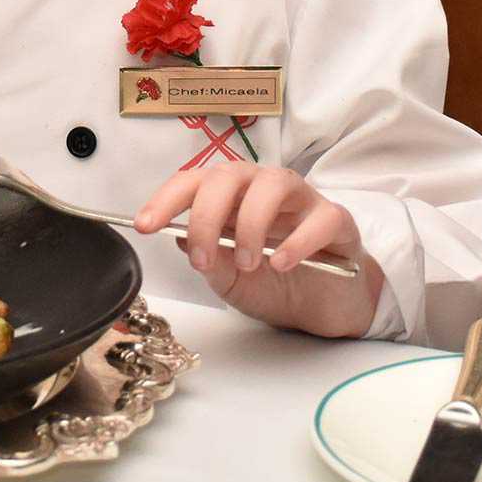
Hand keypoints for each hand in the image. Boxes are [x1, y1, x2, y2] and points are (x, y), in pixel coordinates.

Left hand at [135, 163, 383, 337]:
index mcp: (233, 197)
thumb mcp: (229, 278)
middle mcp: (265, 188)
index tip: (144, 225)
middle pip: (231, 175)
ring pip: (275, 183)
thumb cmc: (273, 283)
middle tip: (202, 257)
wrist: (322, 307)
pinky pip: (320, 218)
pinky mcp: (337, 221)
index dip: (167, 199)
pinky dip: (297, 241)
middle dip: (207, 214)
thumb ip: (207, 258)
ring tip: (247, 263)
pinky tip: (281, 264)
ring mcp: (303, 201)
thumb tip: (177, 236)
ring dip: (251, 223)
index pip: (195, 182)